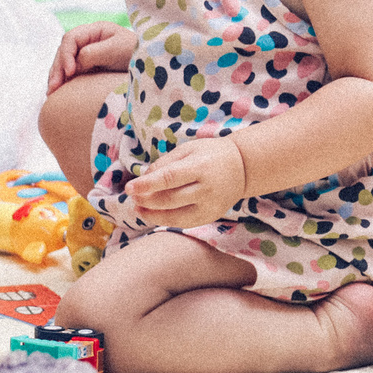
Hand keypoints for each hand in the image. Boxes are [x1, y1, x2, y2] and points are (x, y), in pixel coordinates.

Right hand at [47, 22, 136, 93]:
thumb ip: (94, 53)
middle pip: (64, 52)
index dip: (66, 54)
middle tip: (54, 87)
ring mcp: (87, 55)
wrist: (152, 67)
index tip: (71, 72)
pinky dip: (64, 83)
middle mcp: (88, 41)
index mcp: (95, 30)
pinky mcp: (89, 69)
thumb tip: (75, 64)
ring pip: (64, 64)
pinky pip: (71, 74)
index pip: (71, 38)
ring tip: (51, 93)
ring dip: (56, 77)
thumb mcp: (117, 49)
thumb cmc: (139, 52)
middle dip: (57, 69)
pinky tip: (57, 94)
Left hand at [126, 135, 249, 228]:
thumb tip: (144, 180)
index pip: (169, 178)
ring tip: (138, 207)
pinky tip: (154, 214)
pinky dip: (166, 220)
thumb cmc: (210, 154)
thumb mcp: (188, 149)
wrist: (243, 167)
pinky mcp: (211, 216)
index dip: (147, 185)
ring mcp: (210, 206)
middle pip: (170, 199)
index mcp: (201, 167)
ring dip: (152, 214)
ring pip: (175, 216)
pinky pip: (184, 222)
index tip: (129, 188)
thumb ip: (165, 163)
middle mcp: (207, 189)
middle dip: (147, 200)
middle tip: (132, 196)